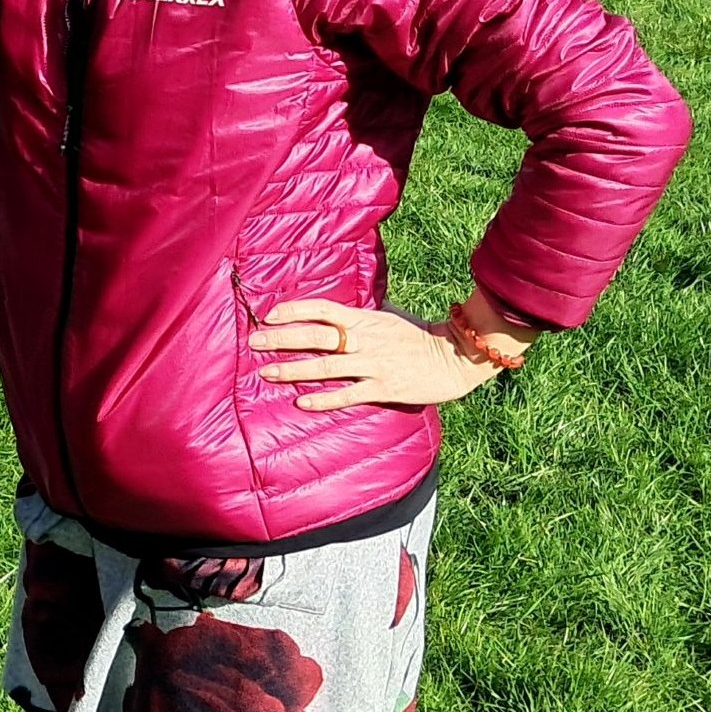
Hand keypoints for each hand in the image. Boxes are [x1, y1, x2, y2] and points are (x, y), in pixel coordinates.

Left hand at [248, 297, 516, 410]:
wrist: (455, 357)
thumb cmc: (419, 334)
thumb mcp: (389, 314)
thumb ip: (362, 314)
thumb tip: (336, 310)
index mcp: (365, 319)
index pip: (322, 309)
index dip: (295, 310)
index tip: (269, 314)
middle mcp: (365, 340)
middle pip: (316, 337)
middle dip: (282, 339)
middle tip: (254, 341)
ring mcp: (373, 364)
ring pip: (326, 367)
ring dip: (294, 370)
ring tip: (267, 372)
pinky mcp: (383, 387)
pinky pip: (348, 394)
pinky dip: (324, 399)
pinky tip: (302, 402)